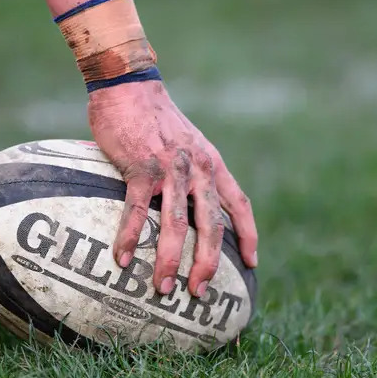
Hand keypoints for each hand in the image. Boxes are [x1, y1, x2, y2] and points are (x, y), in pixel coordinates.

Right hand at [88, 80, 257, 297]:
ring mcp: (170, 169)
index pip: (240, 204)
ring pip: (177, 225)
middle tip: (199, 293)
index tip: (252, 263)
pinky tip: (124, 259)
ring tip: (162, 288)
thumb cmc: (153, 117)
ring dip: (170, 261)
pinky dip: (131, 237)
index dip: (248, 235)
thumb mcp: (186, 142)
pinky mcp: (141, 167)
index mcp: (212, 164)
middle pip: (211, 226)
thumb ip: (191, 171)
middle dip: (207, 264)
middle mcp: (197, 169)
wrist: (129, 84)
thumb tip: (184, 204)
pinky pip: (139, 211)